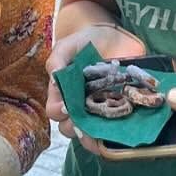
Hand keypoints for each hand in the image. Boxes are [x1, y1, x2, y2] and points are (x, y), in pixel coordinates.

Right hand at [46, 22, 146, 138]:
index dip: (59, 113)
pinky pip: (116, 127)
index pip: (55, 111)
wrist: (112, 37)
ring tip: (105, 137)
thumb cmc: (83, 42)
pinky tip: (122, 134)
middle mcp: (79, 106)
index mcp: (63, 94)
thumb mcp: (67, 46)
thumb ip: (57, 60)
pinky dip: (117, 134)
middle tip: (87, 126)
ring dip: (97, 138)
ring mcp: (99, 110)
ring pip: (93, 133)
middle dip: (78, 130)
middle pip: (72, 128)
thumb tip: (54, 77)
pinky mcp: (119, 109)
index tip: (67, 108)